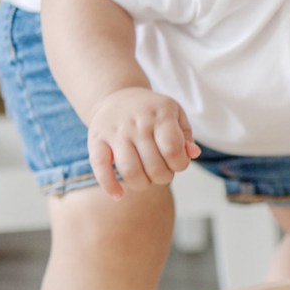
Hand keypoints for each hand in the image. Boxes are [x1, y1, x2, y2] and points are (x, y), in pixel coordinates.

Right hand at [86, 88, 200, 199]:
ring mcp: (115, 131)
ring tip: (146, 178)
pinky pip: (100, 167)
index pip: (172, 151)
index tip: (177, 163)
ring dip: (142, 184)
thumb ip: (186, 137)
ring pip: (130, 171)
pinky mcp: (96, 139)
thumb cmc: (154, 111)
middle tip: (162, 171)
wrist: (118, 94)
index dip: (179, 165)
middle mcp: (137, 122)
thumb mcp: (176, 115)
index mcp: (161, 114)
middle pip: (154, 167)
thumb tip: (193, 154)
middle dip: (164, 177)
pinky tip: (118, 195)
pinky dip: (109, 185)